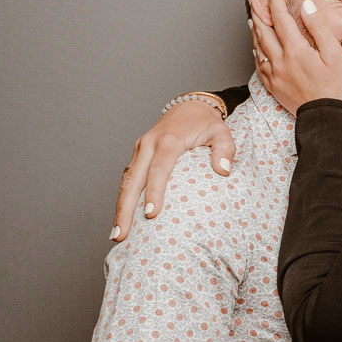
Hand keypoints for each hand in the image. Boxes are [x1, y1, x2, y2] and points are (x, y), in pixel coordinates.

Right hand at [111, 99, 235, 240]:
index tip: (151, 214)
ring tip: (117, 234)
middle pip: (133, 179)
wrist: (189, 107)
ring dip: (120, 207)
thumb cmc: (206, 124)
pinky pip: (128, 179)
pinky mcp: (138, 155)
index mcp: (168, 139)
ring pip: (126, 181)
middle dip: (125, 208)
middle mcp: (148, 144)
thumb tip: (224, 170)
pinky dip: (123, 199)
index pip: (159, 168)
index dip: (154, 191)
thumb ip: (225, 149)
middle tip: (121, 234)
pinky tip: (123, 219)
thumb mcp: (221, 132)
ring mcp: (140, 149)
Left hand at [250, 0, 341, 110]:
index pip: (280, 17)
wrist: (326, 119)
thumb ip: (318, 27)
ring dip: (255, 27)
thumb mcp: (334, 54)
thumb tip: (306, 5)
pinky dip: (256, 49)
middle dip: (259, 9)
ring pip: (258, 45)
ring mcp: (274, 74)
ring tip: (254, 16)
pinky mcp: (273, 86)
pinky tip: (257, 46)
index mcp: (295, 50)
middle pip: (263, 28)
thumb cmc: (336, 88)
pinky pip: (258, 63)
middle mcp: (280, 60)